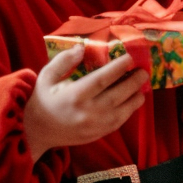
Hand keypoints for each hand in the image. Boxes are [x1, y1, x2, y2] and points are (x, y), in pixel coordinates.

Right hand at [24, 47, 147, 161]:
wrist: (38, 131)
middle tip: (144, 70)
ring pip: (124, 111)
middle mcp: (87, 112)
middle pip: (118, 95)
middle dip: (134, 81)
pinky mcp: (99, 134)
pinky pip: (120, 121)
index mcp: (74, 96)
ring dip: (136, 96)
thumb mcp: (47, 76)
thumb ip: (63, 61)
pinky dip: (130, 109)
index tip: (130, 57)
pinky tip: (133, 98)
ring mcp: (95, 126)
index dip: (118, 68)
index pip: (102, 80)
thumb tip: (82, 48)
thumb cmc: (44, 99)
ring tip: (142, 84)